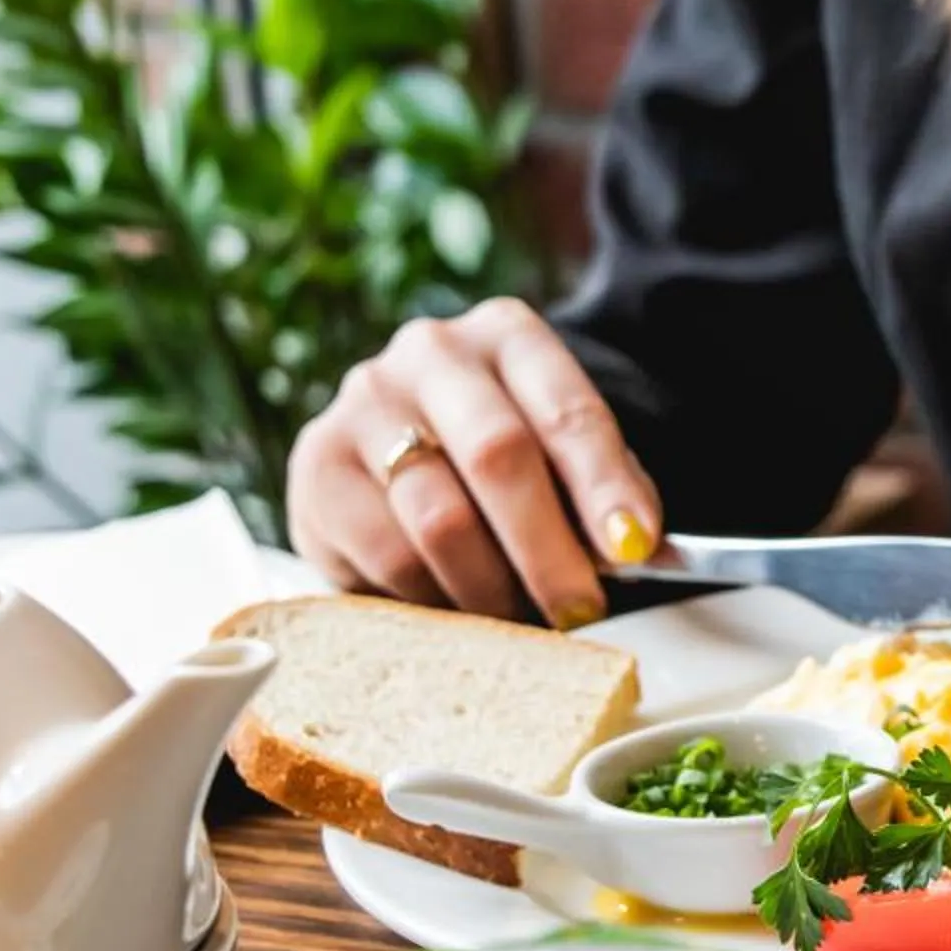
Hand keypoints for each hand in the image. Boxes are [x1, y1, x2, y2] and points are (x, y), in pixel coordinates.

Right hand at [287, 299, 660, 625]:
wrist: (403, 443)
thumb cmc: (505, 456)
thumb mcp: (564, 455)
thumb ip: (605, 491)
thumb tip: (635, 548)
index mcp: (507, 335)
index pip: (566, 410)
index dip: (604, 484)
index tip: (633, 547)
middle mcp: (430, 353)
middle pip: (497, 456)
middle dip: (548, 549)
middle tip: (577, 608)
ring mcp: (362, 403)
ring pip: (439, 519)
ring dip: (491, 587)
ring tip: (517, 615)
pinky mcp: (316, 465)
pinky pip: (385, 555)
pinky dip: (431, 598)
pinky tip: (453, 605)